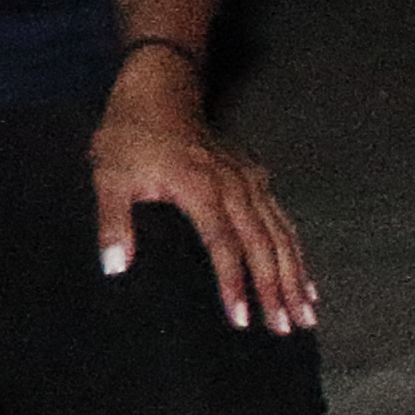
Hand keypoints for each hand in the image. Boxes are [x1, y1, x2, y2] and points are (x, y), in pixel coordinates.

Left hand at [89, 66, 315, 335]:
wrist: (159, 86)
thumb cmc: (131, 133)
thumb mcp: (109, 174)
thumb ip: (113, 222)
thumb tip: (115, 267)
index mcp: (200, 186)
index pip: (223, 243)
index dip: (233, 282)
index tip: (241, 318)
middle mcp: (233, 184)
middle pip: (262, 243)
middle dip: (276, 289)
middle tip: (285, 328)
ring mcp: (249, 179)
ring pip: (280, 233)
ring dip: (294, 275)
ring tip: (305, 315)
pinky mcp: (254, 176)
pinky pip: (282, 219)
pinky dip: (296, 251)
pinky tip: (305, 281)